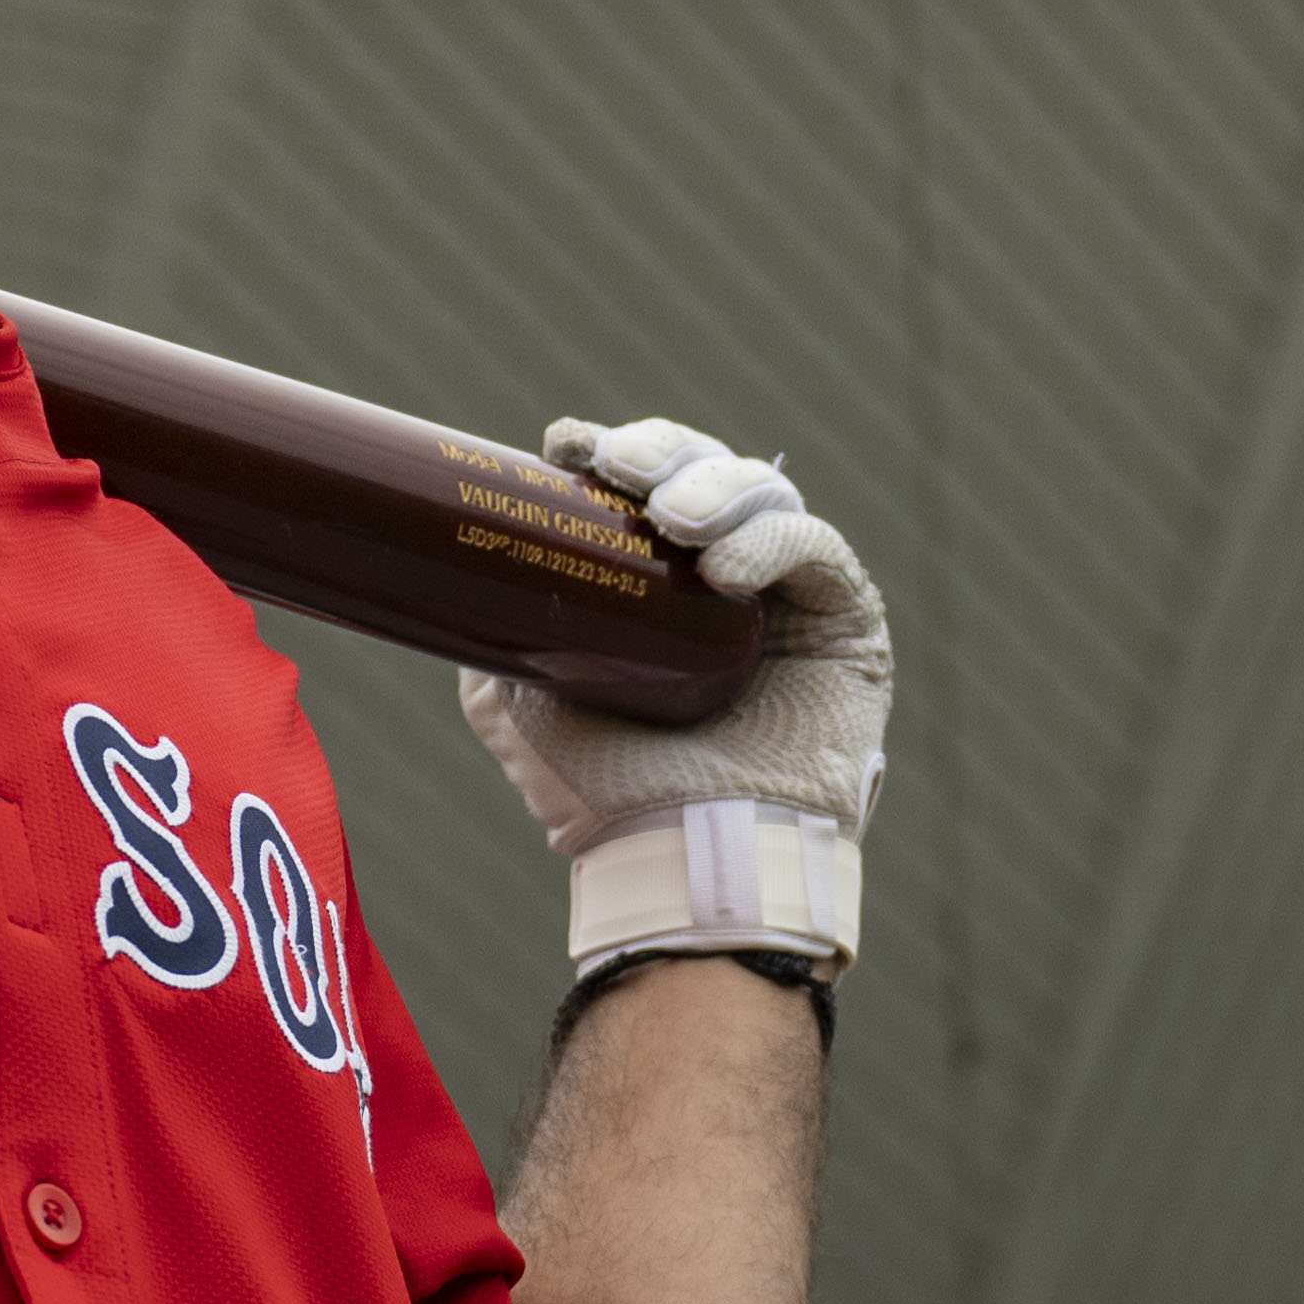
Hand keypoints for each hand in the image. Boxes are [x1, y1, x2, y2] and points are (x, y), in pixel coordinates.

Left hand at [457, 417, 890, 977]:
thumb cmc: (602, 791)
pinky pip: (819, 547)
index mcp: (660, 588)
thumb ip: (494, 632)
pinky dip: (774, 541)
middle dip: (665, 452)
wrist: (676, 857)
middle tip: (623, 470)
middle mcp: (729, 584)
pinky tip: (728, 572)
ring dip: (715, 488)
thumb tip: (455, 566)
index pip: (647, 488)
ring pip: (765, 493)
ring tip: (675, 525)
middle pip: (708, 471)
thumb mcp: (518, 698)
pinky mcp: (848, 624)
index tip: (570, 446)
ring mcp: (790, 601)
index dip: (616, 451)